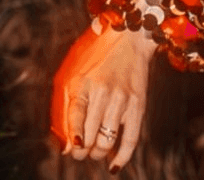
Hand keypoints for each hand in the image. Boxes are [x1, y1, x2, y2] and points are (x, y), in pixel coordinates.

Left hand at [50, 20, 154, 170]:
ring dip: (98, 154)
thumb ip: (65, 108)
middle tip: (83, 150)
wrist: (130, 39)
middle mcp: (103, 92)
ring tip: (96, 150)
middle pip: (90, 137)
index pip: (75, 120)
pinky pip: (131, 139)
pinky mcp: (138, 104)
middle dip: (83, 151)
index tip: (72, 149)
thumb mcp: (75, 76)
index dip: (72, 141)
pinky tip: (113, 164)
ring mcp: (122, 99)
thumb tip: (64, 147)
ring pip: (107, 142)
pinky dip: (121, 157)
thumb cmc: (97, 59)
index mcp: (84, 84)